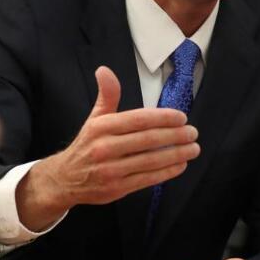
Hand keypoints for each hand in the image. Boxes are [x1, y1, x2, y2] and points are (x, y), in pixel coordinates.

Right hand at [16, 66, 199, 230]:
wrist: (65, 179)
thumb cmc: (87, 144)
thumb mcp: (94, 118)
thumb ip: (107, 95)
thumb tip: (104, 70)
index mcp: (101, 127)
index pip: (138, 119)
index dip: (162, 118)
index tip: (182, 117)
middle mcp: (105, 148)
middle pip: (147, 140)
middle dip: (175, 136)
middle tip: (193, 132)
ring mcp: (111, 170)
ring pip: (150, 160)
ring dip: (176, 154)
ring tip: (193, 148)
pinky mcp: (117, 189)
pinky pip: (147, 179)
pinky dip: (167, 172)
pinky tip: (181, 164)